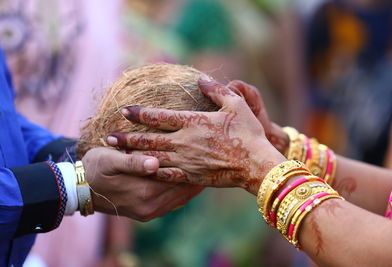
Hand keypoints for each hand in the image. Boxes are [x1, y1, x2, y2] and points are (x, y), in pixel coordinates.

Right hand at [82, 147, 202, 220]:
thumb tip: (155, 163)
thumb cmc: (95, 168)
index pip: (179, 178)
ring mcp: (150, 212)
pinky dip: (184, 192)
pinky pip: (173, 204)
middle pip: (184, 189)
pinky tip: (191, 182)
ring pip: (181, 197)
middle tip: (214, 160)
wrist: (81, 190)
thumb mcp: (109, 160)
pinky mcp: (147, 214)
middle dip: (198, 175)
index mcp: (144, 191)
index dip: (194, 166)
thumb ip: (132, 162)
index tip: (209, 154)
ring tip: (208, 170)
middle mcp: (151, 206)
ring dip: (193, 185)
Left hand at [107, 77, 285, 194]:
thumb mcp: (236, 105)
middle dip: (127, 137)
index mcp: (193, 122)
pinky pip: (167, 175)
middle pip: (149, 139)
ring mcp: (186, 161)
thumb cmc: (248, 133)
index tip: (124, 110)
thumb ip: (216, 91)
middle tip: (108, 137)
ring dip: (133, 155)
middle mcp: (184, 142)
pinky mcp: (192, 176)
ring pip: (153, 157)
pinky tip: (141, 171)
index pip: (159, 116)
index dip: (140, 113)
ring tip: (117, 153)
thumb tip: (201, 79)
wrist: (256, 165)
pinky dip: (152, 172)